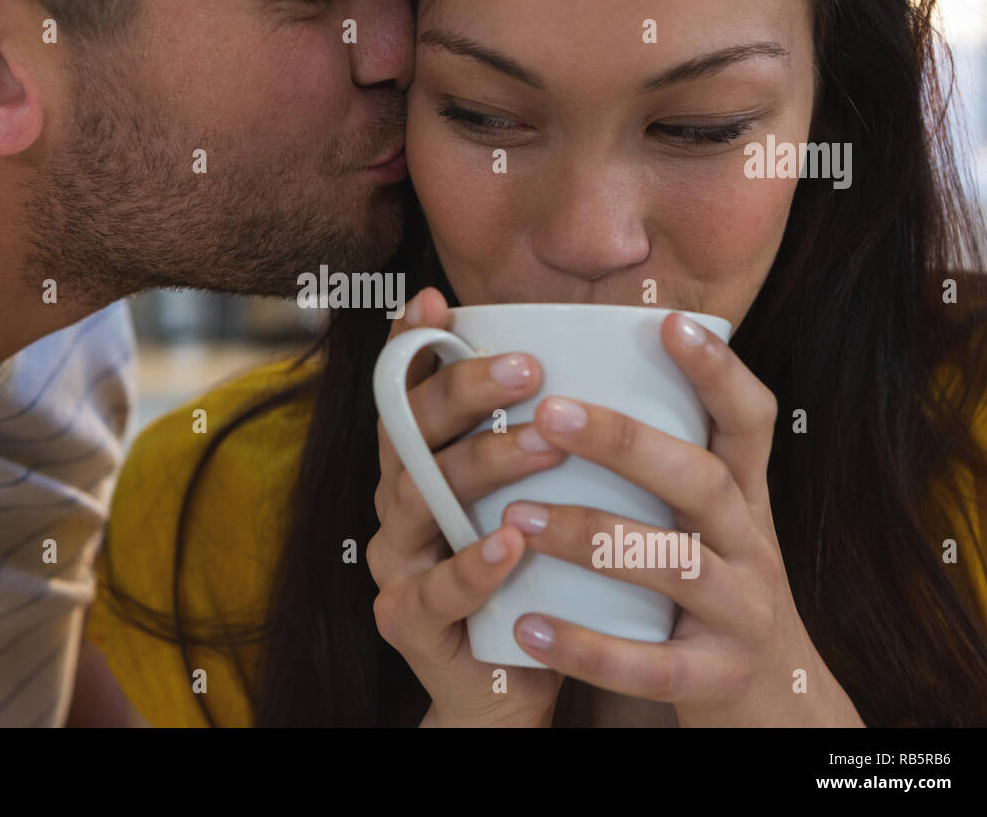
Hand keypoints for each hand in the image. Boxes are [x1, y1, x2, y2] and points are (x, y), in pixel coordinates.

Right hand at [368, 287, 564, 726]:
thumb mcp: (536, 501)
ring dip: (481, 465)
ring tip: (544, 444)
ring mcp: (396, 564)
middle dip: (464, 391)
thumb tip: (589, 358)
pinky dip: (471, 565)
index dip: (412, 346)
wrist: (513, 685)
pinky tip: (509, 542)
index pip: (407, 394)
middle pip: (409, 433)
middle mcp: (398, 506)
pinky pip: (433, 591)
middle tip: (530, 367)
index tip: (437, 300)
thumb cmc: (535, 580)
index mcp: (423, 468)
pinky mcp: (408, 624)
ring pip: (418, 500)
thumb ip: (542, 442)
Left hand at [502, 311, 863, 726]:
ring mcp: (740, 615)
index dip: (718, 371)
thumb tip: (583, 375)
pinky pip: (649, 664)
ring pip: (670, 565)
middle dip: (626, 442)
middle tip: (550, 414)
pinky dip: (586, 647)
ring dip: (589, 535)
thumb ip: (664, 465)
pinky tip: (527, 626)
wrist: (773, 706)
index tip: (669, 322)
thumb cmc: (710, 592)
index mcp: (744, 500)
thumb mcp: (706, 523)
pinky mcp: (715, 679)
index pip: (748, 422)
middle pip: (698, 480)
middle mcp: (751, 547)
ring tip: (516, 516)